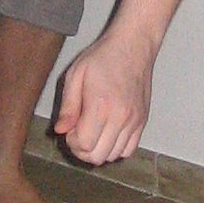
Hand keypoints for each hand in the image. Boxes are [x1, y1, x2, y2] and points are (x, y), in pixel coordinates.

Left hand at [53, 30, 154, 163]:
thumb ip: (68, 106)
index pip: (84, 144)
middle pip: (98, 156)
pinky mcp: (142, 122)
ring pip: (113, 156)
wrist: (133, 46)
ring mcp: (134, 121)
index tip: (69, 128)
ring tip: (92, 132)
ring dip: (98, 150)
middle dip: (82, 150)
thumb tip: (60, 130)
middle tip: (77, 133)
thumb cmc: (103, 57)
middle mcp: (120, 118)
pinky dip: (115, 148)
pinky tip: (107, 133)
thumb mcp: (76, 74)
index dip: (71, 141)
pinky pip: (129, 150)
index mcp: (101, 106)